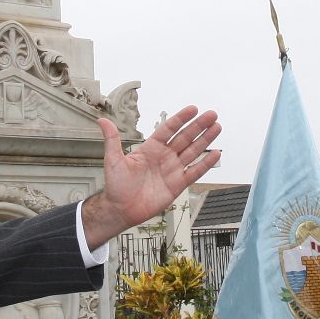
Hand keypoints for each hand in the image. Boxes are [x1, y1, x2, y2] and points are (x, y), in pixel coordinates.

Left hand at [80, 106, 220, 249]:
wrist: (121, 209)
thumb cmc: (116, 185)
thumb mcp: (112, 160)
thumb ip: (112, 140)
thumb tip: (102, 120)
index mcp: (150, 148)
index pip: (169, 129)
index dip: (181, 119)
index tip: (193, 109)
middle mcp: (164, 156)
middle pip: (185, 137)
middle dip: (198, 126)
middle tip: (212, 114)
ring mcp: (172, 170)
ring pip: (192, 151)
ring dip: (205, 140)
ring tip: (217, 127)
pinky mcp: (177, 185)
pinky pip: (194, 172)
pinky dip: (205, 163)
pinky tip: (216, 153)